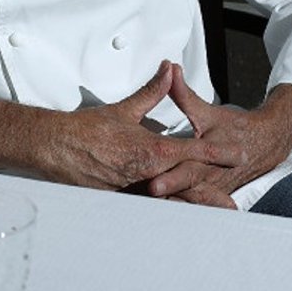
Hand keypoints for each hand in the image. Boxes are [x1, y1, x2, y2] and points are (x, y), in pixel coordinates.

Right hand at [0, 61, 245, 191]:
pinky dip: (163, 214)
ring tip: (210, 215)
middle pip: (185, 185)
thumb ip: (152, 92)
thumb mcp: (124, 109)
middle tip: (231, 205)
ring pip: (168, 202)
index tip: (237, 155)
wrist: (54, 147)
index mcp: (149, 150)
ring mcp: (132, 190)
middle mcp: (145, 173)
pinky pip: (146, 210)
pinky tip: (174, 220)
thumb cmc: (87, 129)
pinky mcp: (120, 201)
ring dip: (190, 207)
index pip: (191, 151)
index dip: (216, 153)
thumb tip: (169, 70)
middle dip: (209, 195)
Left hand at [146, 66, 291, 204]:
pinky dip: (180, 211)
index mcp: (212, 157)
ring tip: (147, 216)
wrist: (268, 141)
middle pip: (186, 193)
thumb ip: (184, 94)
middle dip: (166, 200)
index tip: (152, 186)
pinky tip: (161, 219)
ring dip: (171, 209)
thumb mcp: (208, 111)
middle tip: (144, 206)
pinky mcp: (212, 196)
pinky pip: (195, 207)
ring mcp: (214, 190)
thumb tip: (170, 70)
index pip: (188, 170)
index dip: (171, 179)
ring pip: (190, 204)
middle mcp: (213, 177)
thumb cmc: (236, 127)